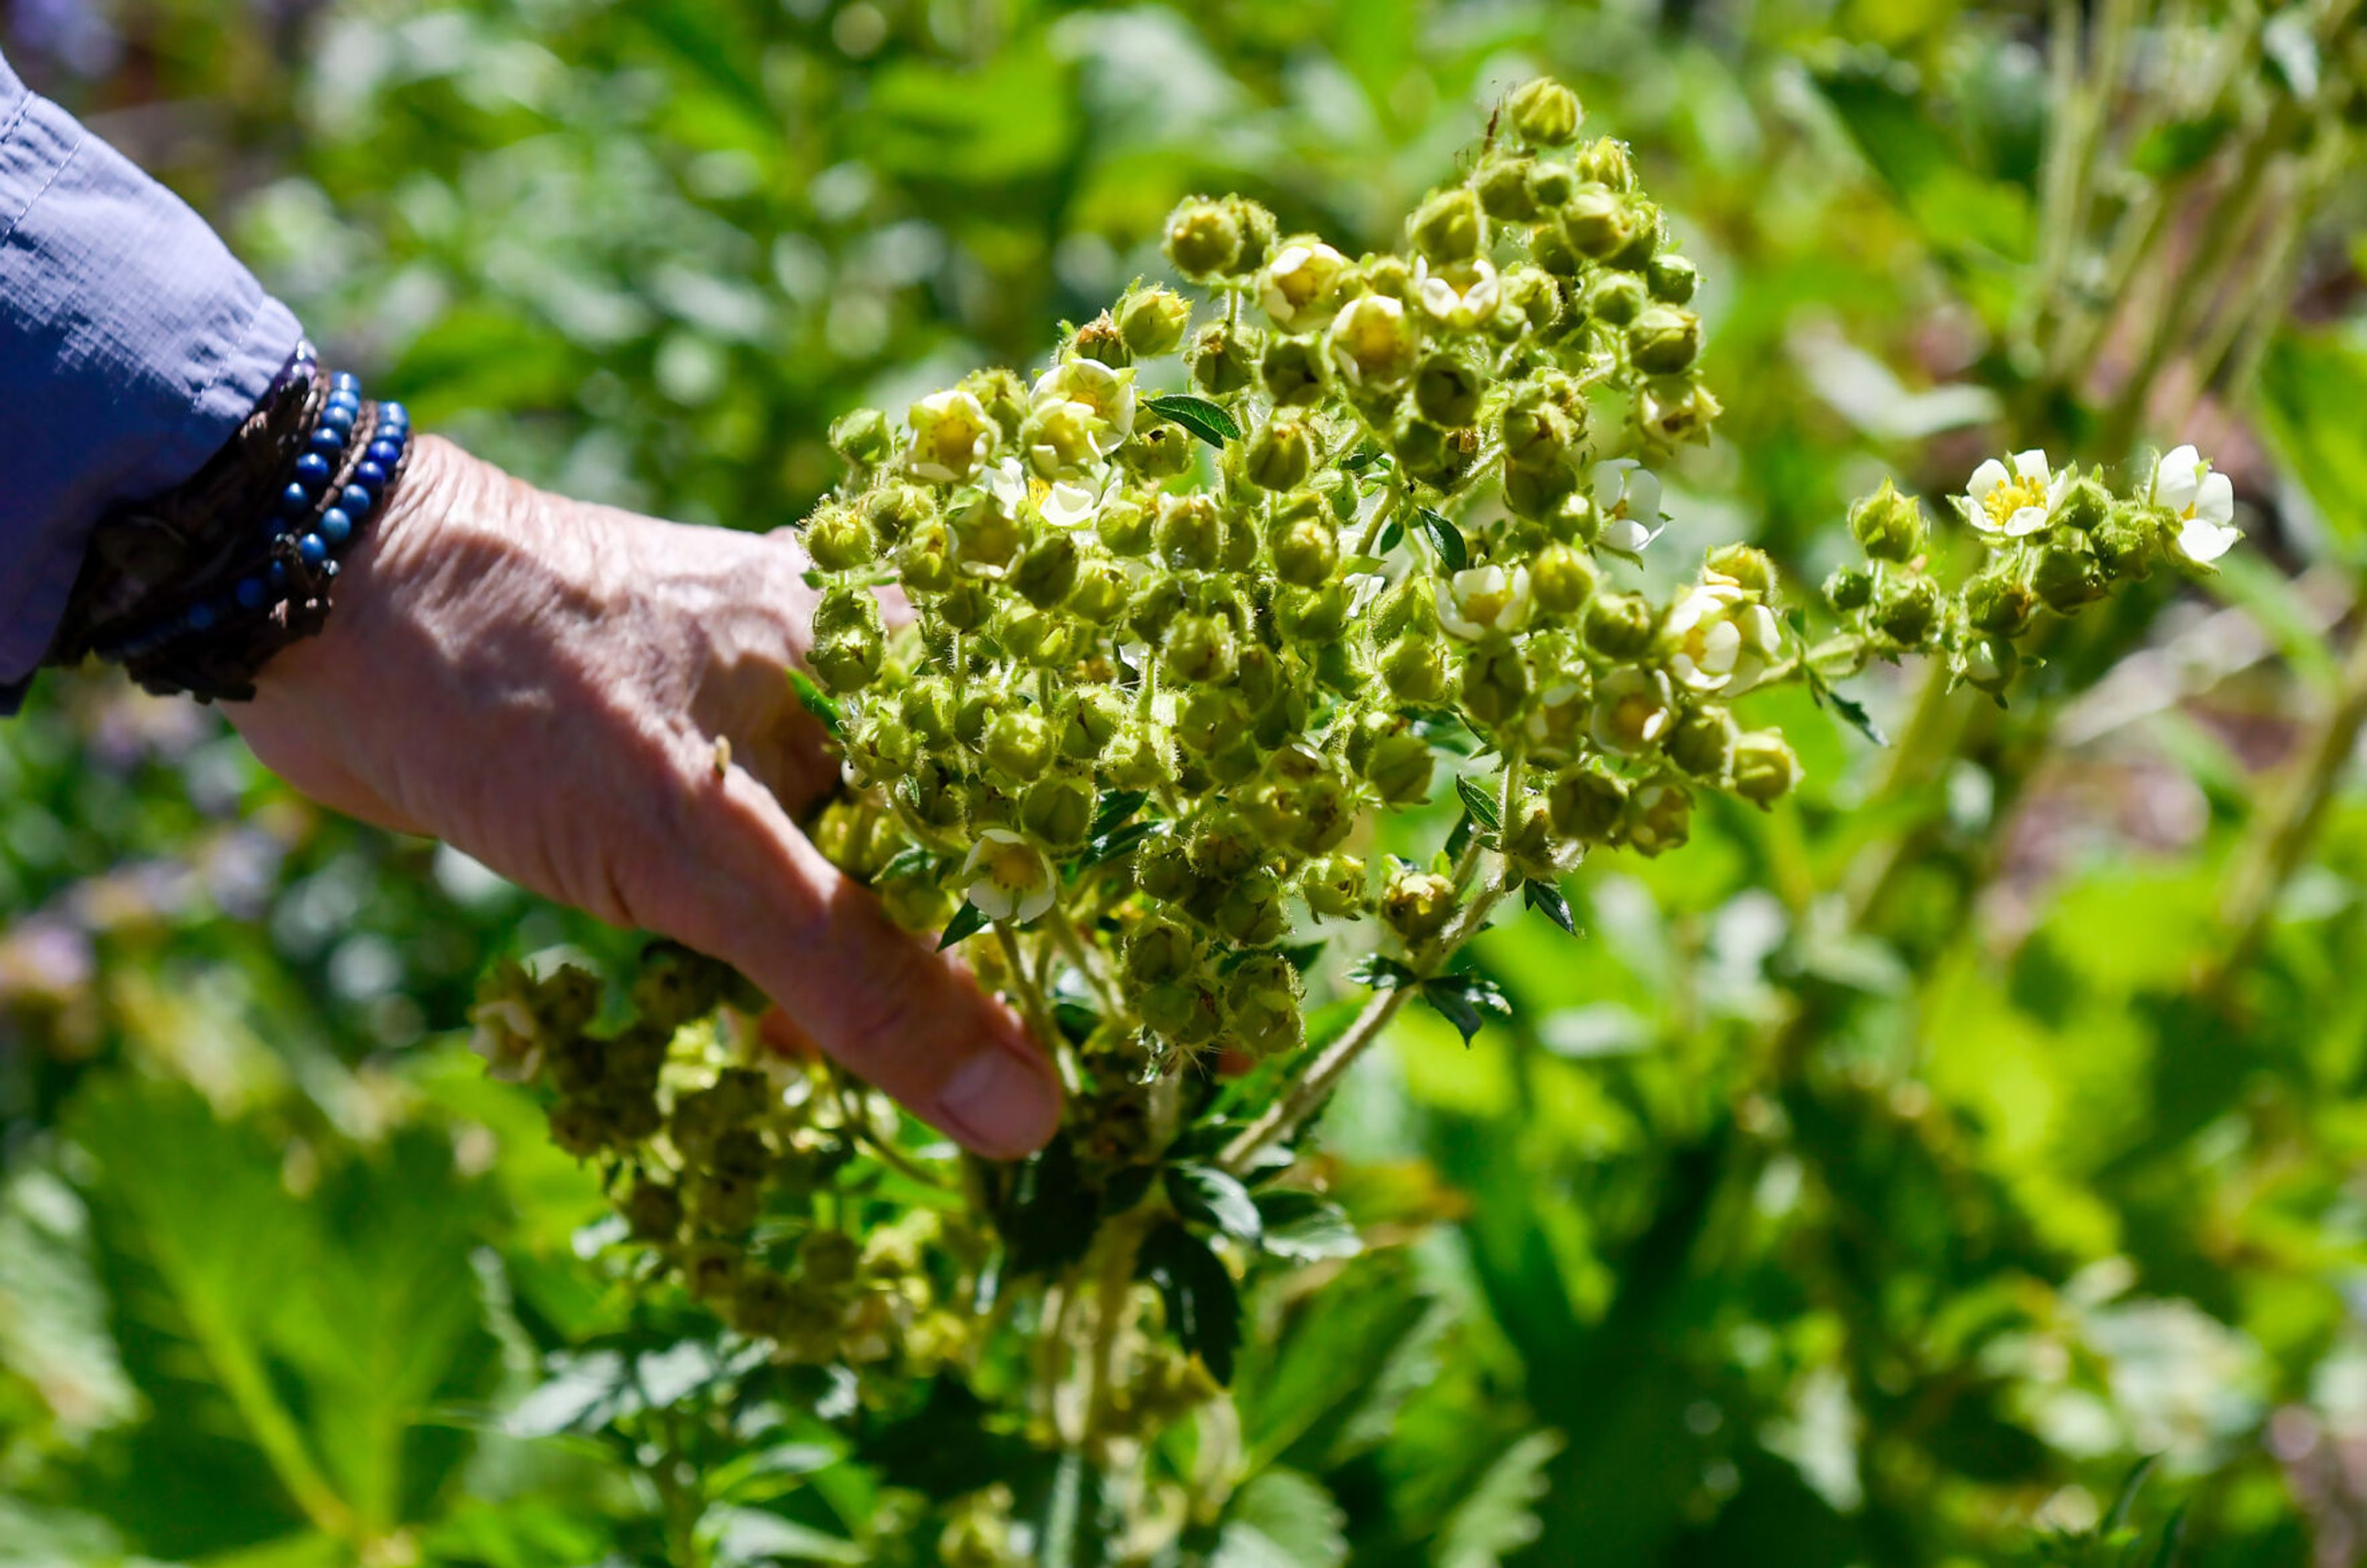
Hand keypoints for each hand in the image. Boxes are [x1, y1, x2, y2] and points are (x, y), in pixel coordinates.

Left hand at [227, 435, 1061, 1157]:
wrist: (317, 607)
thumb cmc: (527, 694)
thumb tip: (1026, 1117)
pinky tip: (752, 1027)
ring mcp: (766, 723)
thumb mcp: (707, 855)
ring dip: (845, 981)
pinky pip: (768, 883)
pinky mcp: (684, 769)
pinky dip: (765, 959)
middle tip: (956, 1105)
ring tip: (815, 1067)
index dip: (1067, 938)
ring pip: (856, 878)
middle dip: (946, 979)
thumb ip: (869, 984)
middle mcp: (856, 679)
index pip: (1041, 809)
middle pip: (956, 857)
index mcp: (900, 652)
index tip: (1088, 1060)